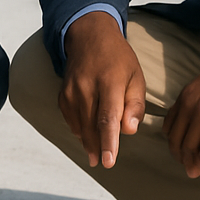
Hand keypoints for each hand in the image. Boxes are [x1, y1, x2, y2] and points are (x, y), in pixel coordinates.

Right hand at [59, 11, 145, 167]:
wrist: (89, 36)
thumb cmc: (118, 59)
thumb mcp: (136, 76)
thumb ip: (135, 104)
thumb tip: (129, 130)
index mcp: (110, 82)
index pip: (108, 118)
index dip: (108, 142)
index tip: (108, 161)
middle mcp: (87, 86)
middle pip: (91, 125)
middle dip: (97, 147)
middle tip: (104, 162)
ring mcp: (71, 90)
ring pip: (79, 124)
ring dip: (88, 142)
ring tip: (95, 155)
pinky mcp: (63, 93)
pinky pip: (70, 118)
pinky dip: (78, 129)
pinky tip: (86, 135)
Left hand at [162, 38, 199, 179]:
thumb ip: (198, 99)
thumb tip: (199, 117)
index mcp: (186, 95)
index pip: (169, 126)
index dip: (174, 143)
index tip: (182, 152)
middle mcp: (190, 105)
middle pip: (177, 140)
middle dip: (182, 158)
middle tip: (190, 168)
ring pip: (191, 148)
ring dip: (195, 165)